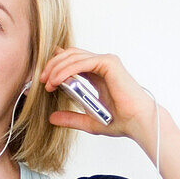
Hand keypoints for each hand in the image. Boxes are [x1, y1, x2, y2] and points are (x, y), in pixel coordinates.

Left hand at [39, 47, 153, 139]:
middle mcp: (101, 65)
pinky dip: (66, 70)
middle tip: (41, 80)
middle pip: (70, 55)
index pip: (72, 61)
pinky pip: (82, 62)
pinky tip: (57, 80)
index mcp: (97, 75)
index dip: (56, 64)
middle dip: (52, 65)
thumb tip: (52, 117)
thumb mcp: (88, 121)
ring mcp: (106, 62)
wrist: (137, 123)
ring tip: (47, 82)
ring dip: (56, 68)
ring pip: (73, 56)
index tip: (43, 77)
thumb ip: (71, 118)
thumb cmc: (120, 121)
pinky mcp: (109, 63)